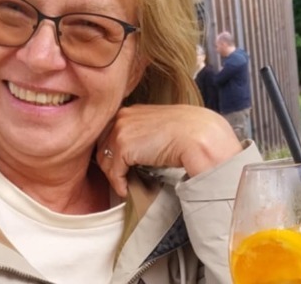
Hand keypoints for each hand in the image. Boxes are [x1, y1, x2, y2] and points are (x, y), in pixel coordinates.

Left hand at [97, 104, 241, 196]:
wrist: (197, 135)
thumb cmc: (187, 132)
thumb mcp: (160, 126)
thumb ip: (144, 133)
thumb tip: (137, 151)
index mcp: (131, 110)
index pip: (109, 132)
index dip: (112, 151)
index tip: (117, 165)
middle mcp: (122, 117)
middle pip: (102, 145)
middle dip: (110, 163)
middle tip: (119, 177)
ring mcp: (120, 130)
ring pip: (105, 159)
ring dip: (114, 175)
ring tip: (125, 184)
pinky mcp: (123, 146)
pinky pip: (113, 172)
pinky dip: (118, 184)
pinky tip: (127, 190)